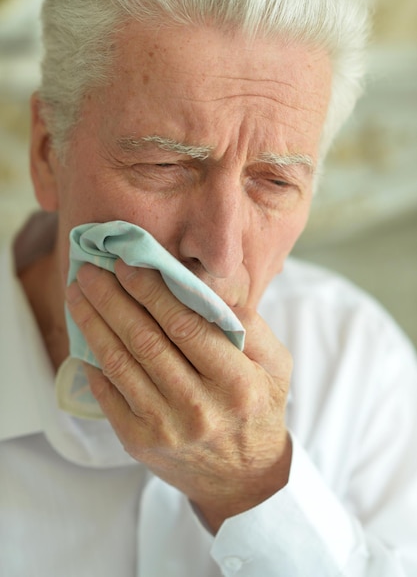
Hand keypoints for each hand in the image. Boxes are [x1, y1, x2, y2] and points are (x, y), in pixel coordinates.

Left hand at [66, 261, 292, 530]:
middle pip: (145, 341)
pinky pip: (108, 393)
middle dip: (113, 299)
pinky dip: (92, 360)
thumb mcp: (276, 364)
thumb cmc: (259, 408)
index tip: (128, 264)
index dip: (152, 291)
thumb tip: (206, 283)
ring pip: (120, 363)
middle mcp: (200, 408)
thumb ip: (249, 322)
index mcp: (237, 382)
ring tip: (78, 294)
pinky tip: (84, 333)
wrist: (242, 478)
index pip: (186, 326)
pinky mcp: (139, 442)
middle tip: (90, 269)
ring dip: (94, 323)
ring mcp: (165, 428)